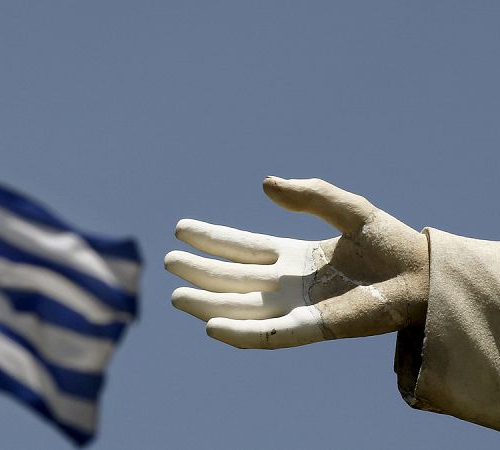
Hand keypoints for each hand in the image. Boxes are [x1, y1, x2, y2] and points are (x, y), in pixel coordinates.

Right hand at [165, 177, 428, 348]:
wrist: (422, 275)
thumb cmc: (389, 241)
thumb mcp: (347, 208)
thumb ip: (309, 195)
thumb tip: (265, 184)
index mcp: (293, 255)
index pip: (241, 247)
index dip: (211, 239)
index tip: (181, 229)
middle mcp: (288, 283)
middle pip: (233, 278)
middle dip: (200, 271)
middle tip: (167, 262)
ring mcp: (297, 307)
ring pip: (241, 308)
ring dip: (209, 304)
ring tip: (177, 296)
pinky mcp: (313, 328)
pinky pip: (269, 334)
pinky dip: (241, 333)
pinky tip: (212, 327)